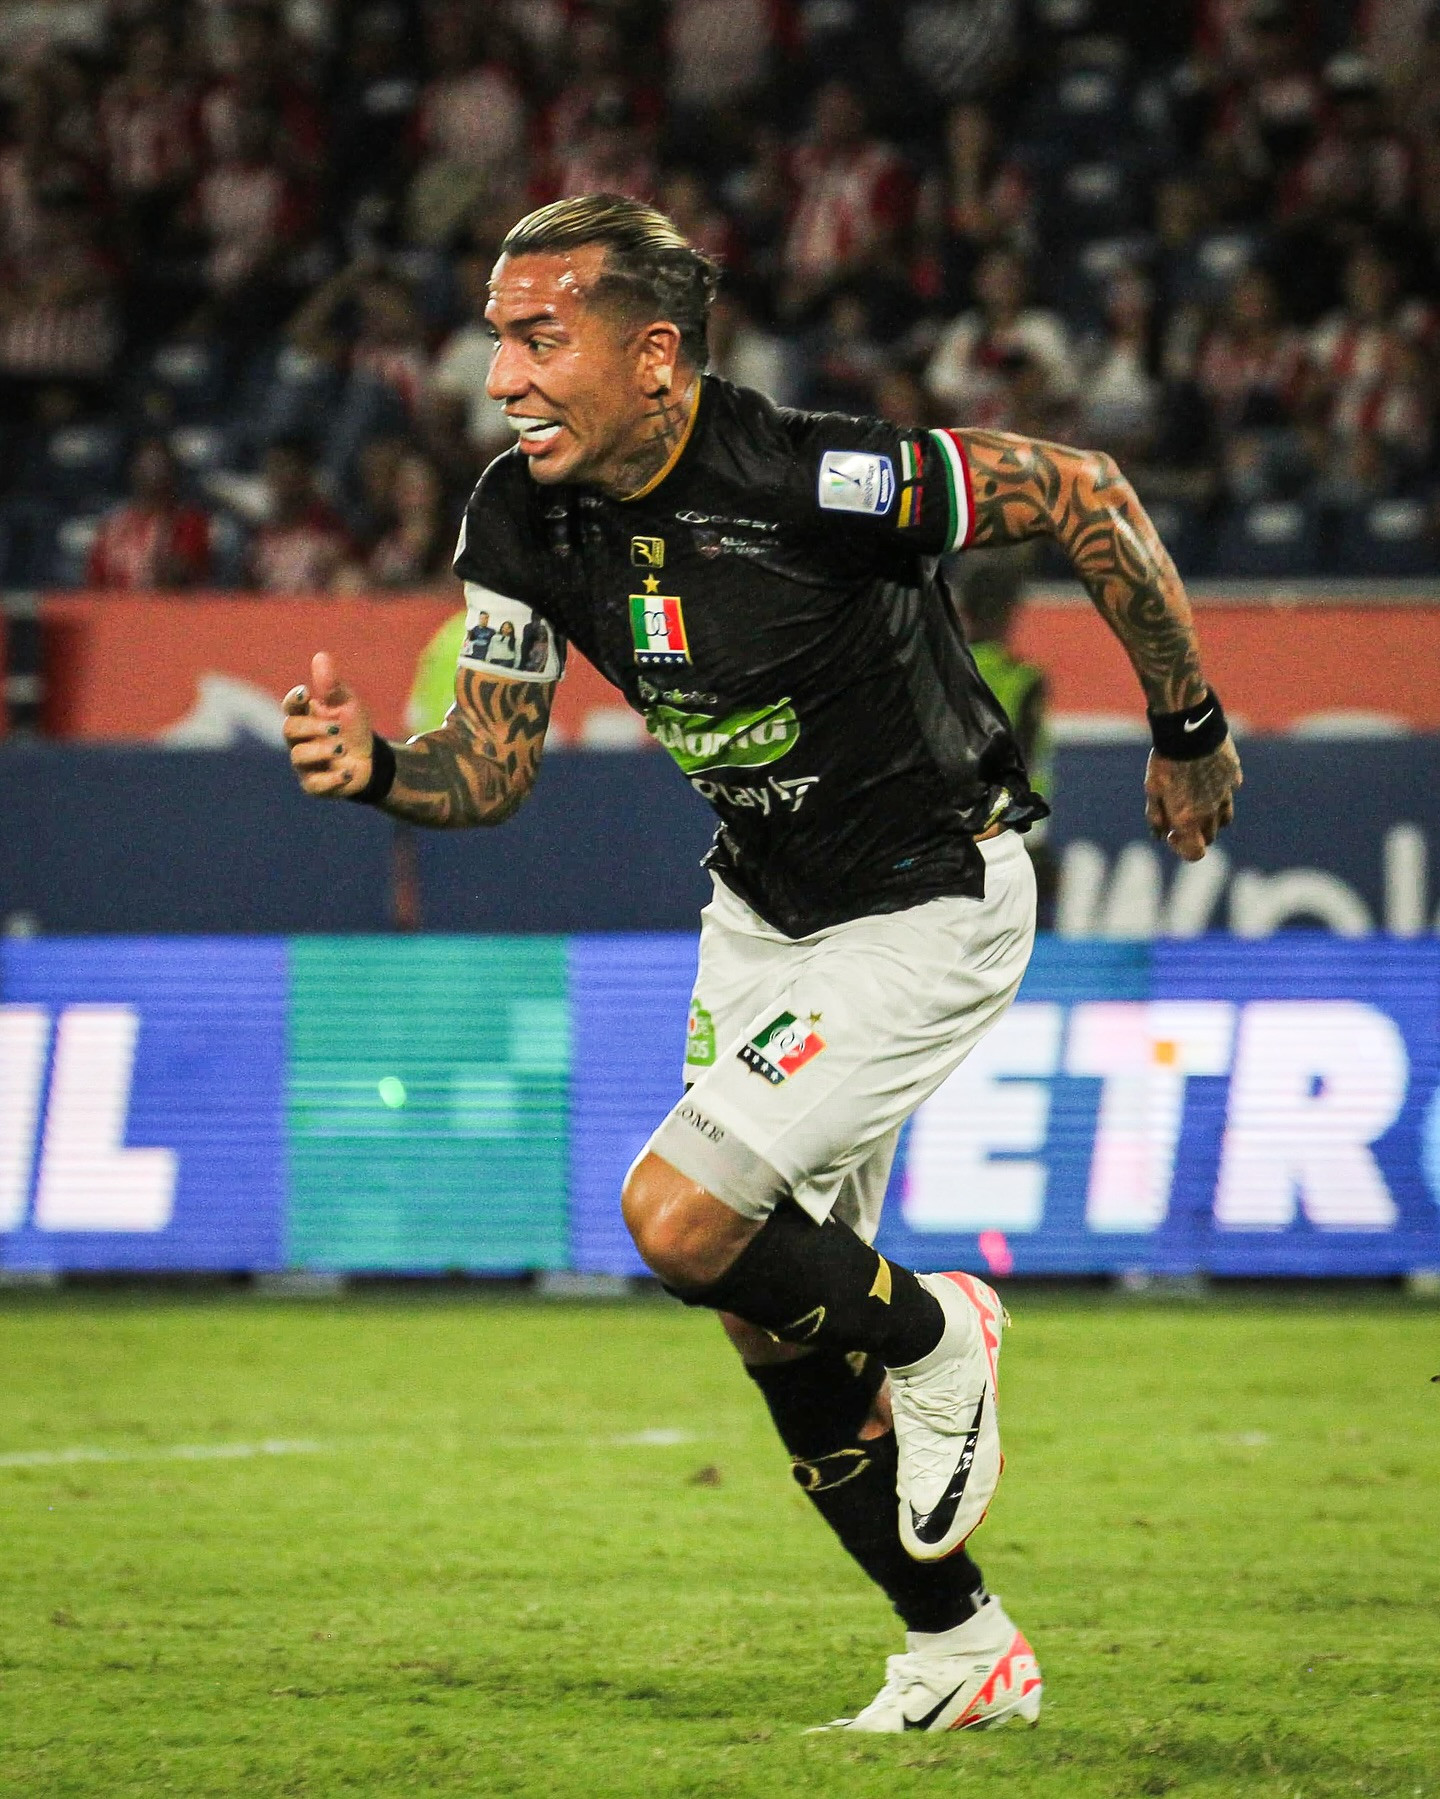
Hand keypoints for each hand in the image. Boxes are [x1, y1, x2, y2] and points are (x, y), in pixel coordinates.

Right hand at [282, 651, 374, 797]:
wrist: (370, 762)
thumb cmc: (353, 729)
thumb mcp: (347, 705)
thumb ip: (332, 686)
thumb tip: (320, 656)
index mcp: (305, 717)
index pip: (291, 706)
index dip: (294, 700)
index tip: (305, 692)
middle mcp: (299, 740)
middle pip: (290, 730)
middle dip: (312, 727)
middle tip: (336, 728)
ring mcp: (305, 763)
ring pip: (299, 756)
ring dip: (322, 751)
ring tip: (342, 749)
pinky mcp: (314, 785)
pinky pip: (315, 783)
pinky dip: (332, 778)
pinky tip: (348, 771)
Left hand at [1144, 737, 1242, 861]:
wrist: (1190, 729)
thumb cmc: (1166, 761)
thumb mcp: (1153, 789)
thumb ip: (1156, 816)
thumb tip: (1160, 836)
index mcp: (1189, 819)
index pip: (1195, 854)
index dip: (1182, 849)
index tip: (1172, 833)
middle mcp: (1210, 811)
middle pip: (1209, 837)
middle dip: (1195, 833)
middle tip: (1180, 814)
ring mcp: (1225, 793)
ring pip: (1224, 819)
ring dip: (1211, 818)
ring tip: (1196, 801)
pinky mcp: (1233, 776)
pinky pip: (1230, 791)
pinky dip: (1221, 791)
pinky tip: (1207, 777)